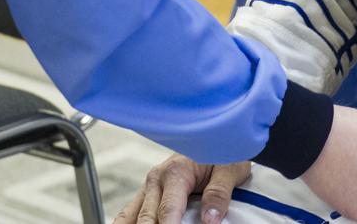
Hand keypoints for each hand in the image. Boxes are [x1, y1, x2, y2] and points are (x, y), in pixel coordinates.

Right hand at [112, 154, 249, 223]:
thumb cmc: (221, 155)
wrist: (213, 140)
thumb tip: (210, 219)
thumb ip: (219, 193)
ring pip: (131, 217)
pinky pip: (129, 214)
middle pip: (147, 218)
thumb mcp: (230, 170)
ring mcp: (148, 188)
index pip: (168, 209)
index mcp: (176, 171)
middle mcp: (156, 179)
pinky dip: (126, 223)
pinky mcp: (146, 195)